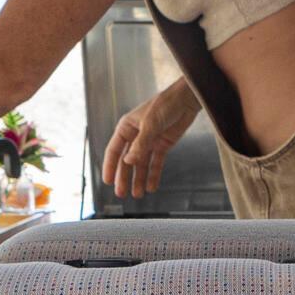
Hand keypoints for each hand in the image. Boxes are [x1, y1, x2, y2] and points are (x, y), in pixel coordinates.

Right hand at [103, 81, 198, 199]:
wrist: (187, 99)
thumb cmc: (165, 104)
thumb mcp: (151, 124)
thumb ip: (140, 144)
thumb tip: (128, 162)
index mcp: (127, 127)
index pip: (114, 150)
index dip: (110, 166)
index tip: (107, 181)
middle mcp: (136, 136)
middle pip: (127, 161)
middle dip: (124, 177)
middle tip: (121, 194)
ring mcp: (149, 141)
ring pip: (141, 164)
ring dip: (138, 179)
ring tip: (137, 195)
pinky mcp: (163, 145)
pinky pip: (156, 163)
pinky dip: (153, 175)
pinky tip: (151, 186)